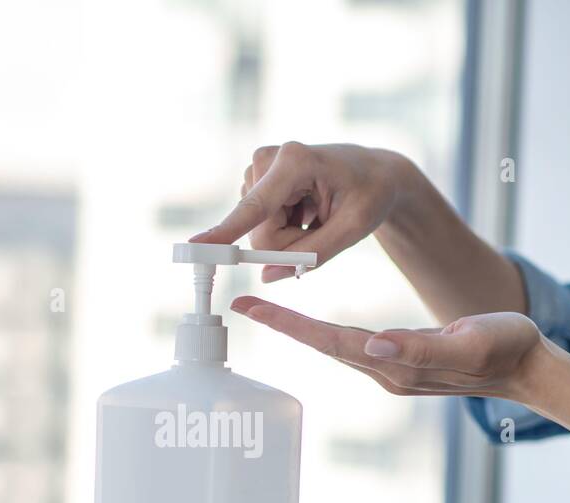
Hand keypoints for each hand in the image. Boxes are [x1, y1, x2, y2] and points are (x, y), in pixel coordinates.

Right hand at [191, 143, 408, 281]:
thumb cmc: (369, 194)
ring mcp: (257, 169)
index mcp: (295, 161)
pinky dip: (286, 228)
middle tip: (321, 223)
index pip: (255, 206)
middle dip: (289, 243)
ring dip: (291, 234)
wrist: (373, 173)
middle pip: (260, 232)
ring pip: (260, 234)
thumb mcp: (354, 228)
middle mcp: (267, 159)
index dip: (227, 230)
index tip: (195, 247)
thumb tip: (267, 276)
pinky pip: (260, 227)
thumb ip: (313, 255)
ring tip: (316, 211)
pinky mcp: (254, 181)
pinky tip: (304, 208)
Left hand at [231, 295, 544, 401]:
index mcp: (396, 365)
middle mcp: (387, 371)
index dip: (290, 325)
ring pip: (335, 347)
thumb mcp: (470, 341)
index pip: (331, 341)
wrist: (530, 368)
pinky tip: (313, 328)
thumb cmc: (506, 348)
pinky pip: (353, 347)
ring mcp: (393, 370)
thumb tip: (374, 342)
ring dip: (299, 330)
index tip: (252, 309)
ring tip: (265, 311)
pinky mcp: (402, 364)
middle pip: (323, 345)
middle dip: (282, 325)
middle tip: (241, 305)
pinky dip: (326, 334)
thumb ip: (422, 346)